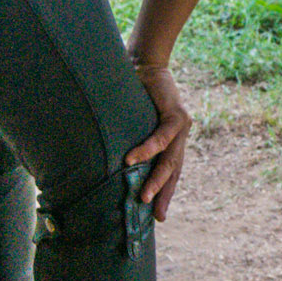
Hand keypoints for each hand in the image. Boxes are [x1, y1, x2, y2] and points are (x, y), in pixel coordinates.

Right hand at [125, 59, 191, 220]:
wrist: (144, 63)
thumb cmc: (133, 95)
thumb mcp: (132, 124)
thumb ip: (126, 144)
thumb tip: (101, 165)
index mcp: (171, 141)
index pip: (170, 173)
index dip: (165, 194)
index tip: (158, 217)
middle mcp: (179, 136)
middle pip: (173, 171)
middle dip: (162, 193)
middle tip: (153, 213)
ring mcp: (181, 126)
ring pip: (171, 158)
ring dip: (155, 178)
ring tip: (143, 195)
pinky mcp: (176, 114)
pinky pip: (162, 136)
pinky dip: (147, 149)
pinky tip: (132, 160)